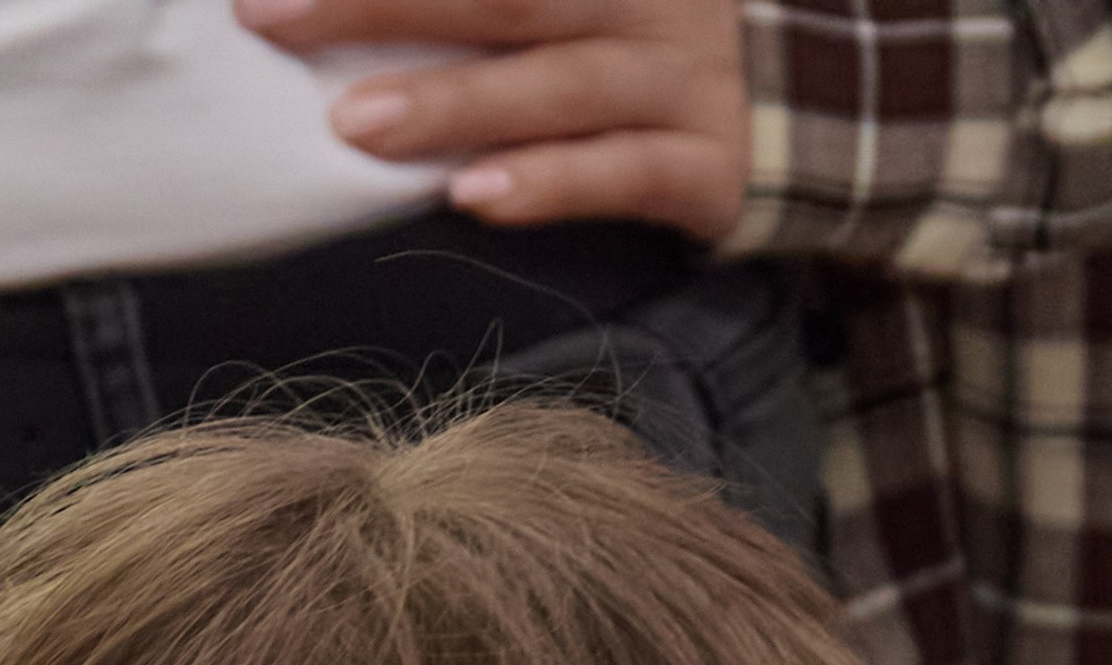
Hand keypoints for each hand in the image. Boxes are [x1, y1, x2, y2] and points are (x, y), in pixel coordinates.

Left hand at [235, 0, 744, 241]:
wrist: (839, 92)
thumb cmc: (668, 30)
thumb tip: (395, 5)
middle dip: (379, 1)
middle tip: (272, 14)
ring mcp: (680, 77)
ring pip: (555, 82)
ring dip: (452, 101)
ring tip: (354, 124)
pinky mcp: (709, 165)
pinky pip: (621, 174)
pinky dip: (548, 182)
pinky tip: (475, 198)